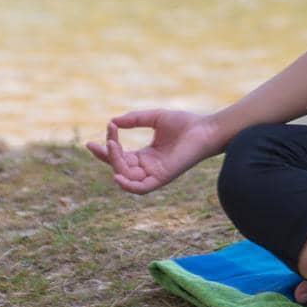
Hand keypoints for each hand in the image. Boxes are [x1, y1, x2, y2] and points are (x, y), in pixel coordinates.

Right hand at [84, 109, 218, 194]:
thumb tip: (112, 121)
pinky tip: (116, 175)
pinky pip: (142, 188)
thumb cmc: (185, 123)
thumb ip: (134, 119)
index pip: (120, 157)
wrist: (205, 129)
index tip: (100, 134)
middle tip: (103, 141)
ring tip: (112, 146)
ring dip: (115, 163)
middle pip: (119, 167)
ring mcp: (155, 174)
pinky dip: (128, 186)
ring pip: (127, 177)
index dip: (106, 150)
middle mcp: (148, 168)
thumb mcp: (154, 117)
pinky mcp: (163, 178)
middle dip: (108, 155)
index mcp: (146, 156)